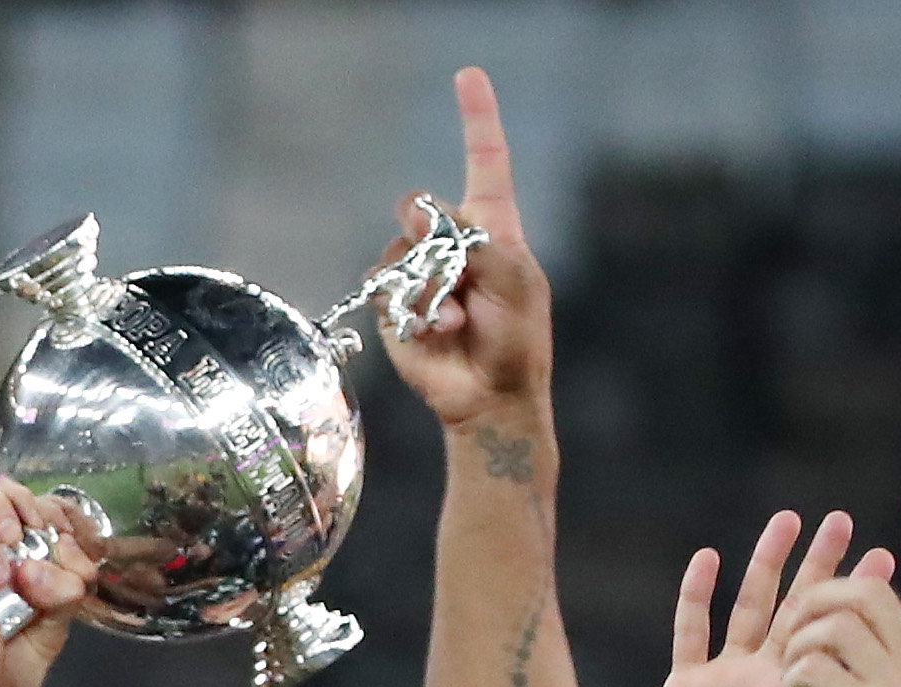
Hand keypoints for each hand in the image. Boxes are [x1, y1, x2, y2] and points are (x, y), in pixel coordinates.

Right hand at [379, 68, 552, 431]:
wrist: (488, 397)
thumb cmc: (517, 341)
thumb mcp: (513, 280)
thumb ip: (473, 240)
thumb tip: (420, 218)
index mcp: (494, 228)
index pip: (485, 161)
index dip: (477, 117)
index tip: (467, 75)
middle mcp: (453, 245)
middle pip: (421, 205)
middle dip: (426, 224)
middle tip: (443, 253)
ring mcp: (420, 275)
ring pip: (398, 248)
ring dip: (427, 282)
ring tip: (456, 316)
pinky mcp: (395, 306)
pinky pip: (383, 284)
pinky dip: (408, 305)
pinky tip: (437, 328)